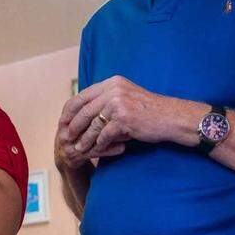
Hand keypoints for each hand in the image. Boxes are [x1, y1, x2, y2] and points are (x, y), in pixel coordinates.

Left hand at [57, 76, 187, 166]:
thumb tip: (82, 109)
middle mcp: (113, 90)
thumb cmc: (149, 110)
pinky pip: (104, 134)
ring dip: (84, 138)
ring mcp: (118, 104)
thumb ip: (106, 98)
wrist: (172, 117)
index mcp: (111, 83)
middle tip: (65, 136)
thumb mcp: (126, 95)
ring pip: (92, 124)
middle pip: (83, 110)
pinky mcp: (124, 119)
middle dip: (72, 126)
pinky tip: (96, 151)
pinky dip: (99, 144)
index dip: (69, 110)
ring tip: (78, 148)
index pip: (81, 96)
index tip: (62, 121)